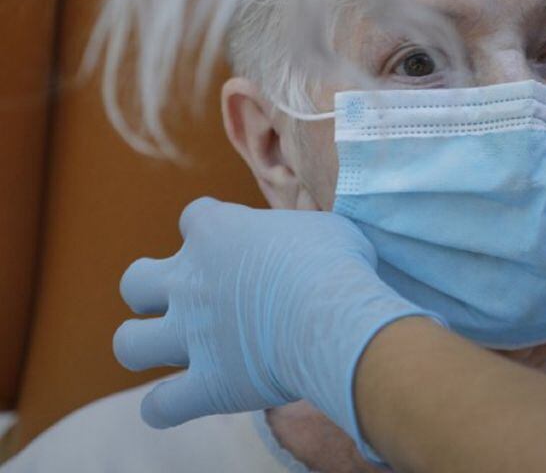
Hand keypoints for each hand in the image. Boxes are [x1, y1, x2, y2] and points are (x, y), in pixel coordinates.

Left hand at [113, 197, 438, 457]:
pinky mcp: (206, 385)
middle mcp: (190, 282)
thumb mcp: (324, 228)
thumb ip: (298, 234)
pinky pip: (161, 407)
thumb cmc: (336, 263)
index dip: (212, 227)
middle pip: (136, 281)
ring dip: (144, 347)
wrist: (330, 314)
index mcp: (218, 231)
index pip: (196, 216)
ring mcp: (191, 335)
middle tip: (187, 300)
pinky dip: (164, 408)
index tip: (241, 241)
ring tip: (172, 350)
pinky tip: (181, 403)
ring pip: (129, 344)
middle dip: (150, 292)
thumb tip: (310, 249)